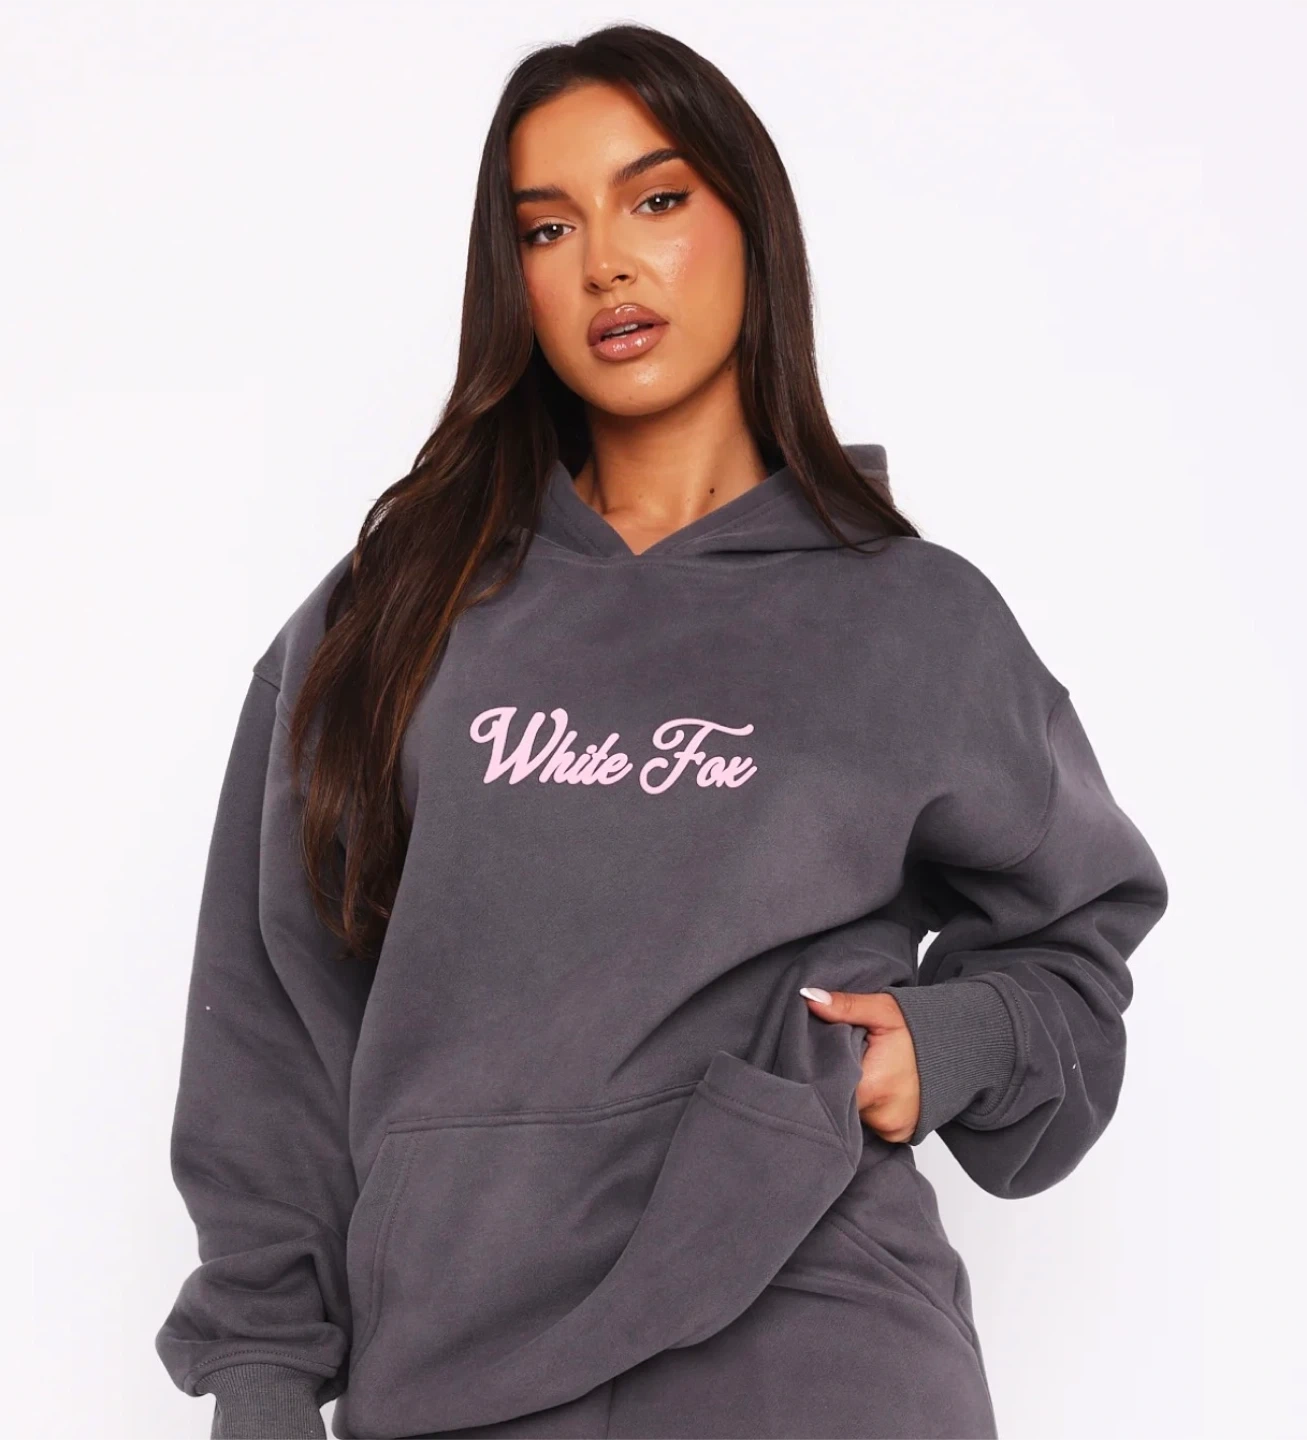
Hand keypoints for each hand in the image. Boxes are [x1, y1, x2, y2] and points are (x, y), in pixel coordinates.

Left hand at [799, 987, 920, 1143]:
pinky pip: (870, 1124)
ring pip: (853, 1114)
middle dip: (835, 1083)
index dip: (819, 1072)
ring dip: (852, 1096)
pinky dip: (868, 1107)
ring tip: (863, 1072)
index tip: (819, 1057)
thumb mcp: (883, 1010)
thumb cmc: (922, 1030)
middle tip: (843, 1060)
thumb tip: (809, 998)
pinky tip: (875, 1087)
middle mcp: (883, 1117)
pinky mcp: (899, 1135)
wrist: (963, 1050)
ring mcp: (892, 1129)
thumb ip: (845, 1006)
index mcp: (873, 1087)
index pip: (826, 1087)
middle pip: (839, 1103)